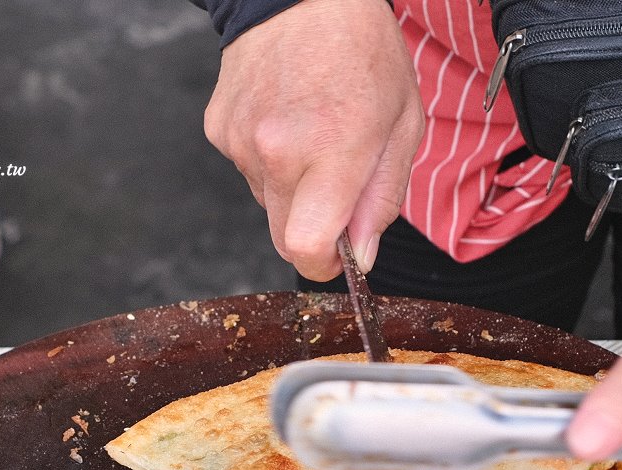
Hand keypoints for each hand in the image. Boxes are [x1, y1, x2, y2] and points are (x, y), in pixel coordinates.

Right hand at [203, 0, 423, 278]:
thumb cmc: (363, 52)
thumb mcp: (402, 124)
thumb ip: (382, 198)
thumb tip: (361, 255)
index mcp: (331, 153)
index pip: (306, 249)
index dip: (325, 265)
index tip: (340, 256)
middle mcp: (276, 152)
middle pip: (283, 238)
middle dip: (313, 228)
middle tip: (338, 185)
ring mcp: (241, 141)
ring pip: (266, 202)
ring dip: (291, 187)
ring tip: (314, 133)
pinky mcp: (219, 129)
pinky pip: (247, 169)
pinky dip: (267, 158)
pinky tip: (286, 116)